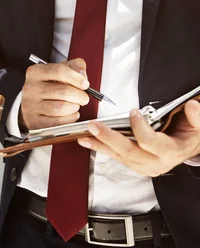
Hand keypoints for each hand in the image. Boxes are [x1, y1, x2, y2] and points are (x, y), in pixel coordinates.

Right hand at [20, 57, 89, 130]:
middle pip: (64, 91)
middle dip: (80, 96)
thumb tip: (82, 73)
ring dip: (75, 107)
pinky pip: (59, 122)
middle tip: (83, 98)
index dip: (77, 78)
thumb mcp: (57, 72)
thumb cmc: (46, 88)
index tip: (85, 84)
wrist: (30, 105)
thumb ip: (73, 67)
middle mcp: (30, 88)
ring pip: (62, 108)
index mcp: (35, 72)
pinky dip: (70, 118)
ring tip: (74, 105)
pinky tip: (69, 114)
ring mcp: (30, 105)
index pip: (60, 71)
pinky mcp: (34, 121)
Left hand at [78, 99, 199, 176]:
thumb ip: (196, 117)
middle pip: (129, 151)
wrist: (188, 148)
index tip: (133, 112)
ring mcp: (145, 166)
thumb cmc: (189, 134)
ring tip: (83, 136)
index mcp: (171, 151)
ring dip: (100, 145)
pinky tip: (88, 140)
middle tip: (93, 126)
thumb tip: (192, 106)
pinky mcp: (136, 165)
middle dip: (109, 138)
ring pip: (119, 156)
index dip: (140, 128)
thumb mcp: (197, 126)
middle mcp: (156, 162)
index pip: (151, 142)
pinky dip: (101, 148)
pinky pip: (116, 157)